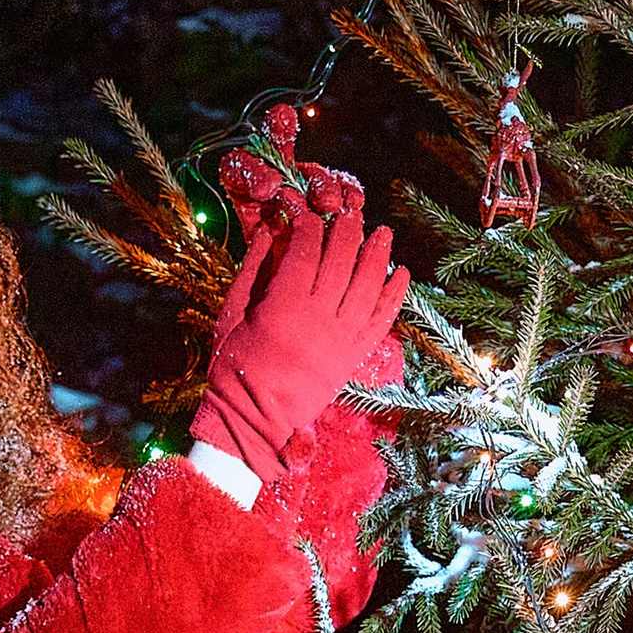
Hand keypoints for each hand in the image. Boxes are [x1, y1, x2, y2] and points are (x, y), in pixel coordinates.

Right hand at [191, 195, 408, 484]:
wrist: (254, 421)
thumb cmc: (232, 368)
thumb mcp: (231, 314)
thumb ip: (252, 271)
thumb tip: (270, 231)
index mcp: (283, 307)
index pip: (306, 252)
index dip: (309, 227)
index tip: (309, 212)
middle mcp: (318, 319)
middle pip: (340, 262)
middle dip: (347, 232)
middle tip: (351, 212)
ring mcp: (341, 339)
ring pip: (367, 287)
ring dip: (378, 256)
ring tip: (383, 233)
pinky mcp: (353, 357)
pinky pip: (380, 321)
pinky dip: (394, 296)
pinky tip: (401, 274)